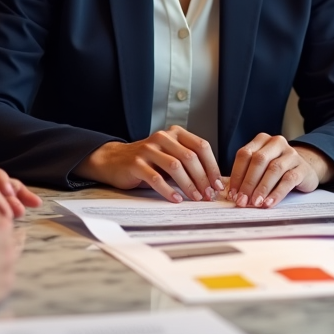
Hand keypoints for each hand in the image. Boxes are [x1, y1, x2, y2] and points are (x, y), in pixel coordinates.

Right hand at [75, 126, 223, 202]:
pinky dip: (168, 190)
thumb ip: (188, 163)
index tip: (218, 184)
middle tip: (209, 195)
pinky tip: (176, 199)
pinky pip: (155, 178)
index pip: (201, 146)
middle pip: (190, 157)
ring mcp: (148, 149)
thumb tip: (214, 182)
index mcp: (176, 133)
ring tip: (196, 198)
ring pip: (175, 166)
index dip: (212, 166)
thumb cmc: (148, 161)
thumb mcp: (170, 156)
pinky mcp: (136, 163)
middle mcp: (163, 137)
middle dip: (203, 178)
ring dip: (189, 185)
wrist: (114, 160)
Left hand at [226, 136, 328, 207]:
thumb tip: (233, 193)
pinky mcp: (302, 168)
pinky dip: (277, 193)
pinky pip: (288, 180)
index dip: (236, 174)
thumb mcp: (262, 167)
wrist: (304, 169)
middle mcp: (276, 143)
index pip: (245, 154)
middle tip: (242, 200)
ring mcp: (291, 154)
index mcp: (262, 140)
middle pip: (258, 160)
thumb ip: (247, 175)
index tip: (232, 193)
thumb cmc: (277, 170)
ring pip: (273, 169)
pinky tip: (269, 202)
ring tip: (255, 203)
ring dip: (262, 188)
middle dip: (248, 183)